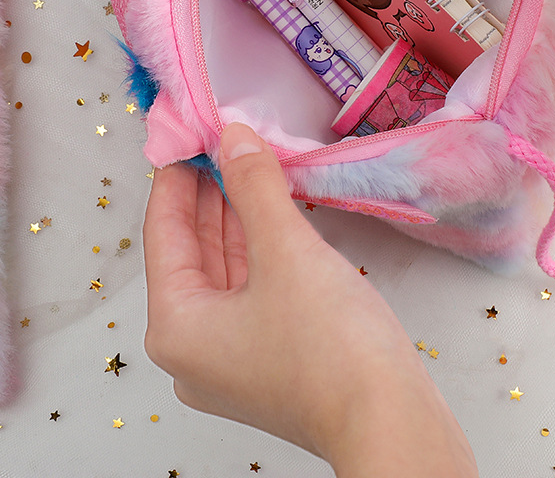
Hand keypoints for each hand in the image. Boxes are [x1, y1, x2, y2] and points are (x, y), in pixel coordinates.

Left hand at [143, 123, 476, 476]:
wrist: (391, 422)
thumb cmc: (330, 344)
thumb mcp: (286, 249)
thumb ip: (254, 186)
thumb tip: (234, 136)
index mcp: (176, 327)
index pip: (163, 234)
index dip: (177, 177)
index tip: (189, 132)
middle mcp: (193, 348)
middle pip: (191, 252)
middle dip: (209, 193)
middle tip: (222, 139)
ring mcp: (231, 359)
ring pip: (223, 269)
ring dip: (236, 217)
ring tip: (247, 164)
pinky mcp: (267, 360)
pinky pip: (249, 289)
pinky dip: (258, 247)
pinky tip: (273, 213)